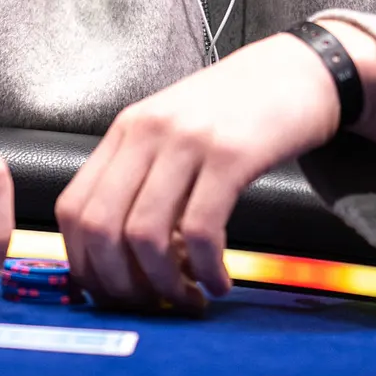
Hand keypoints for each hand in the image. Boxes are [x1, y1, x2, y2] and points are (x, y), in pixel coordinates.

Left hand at [55, 33, 340, 306]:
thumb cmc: (240, 109)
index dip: (85, 264)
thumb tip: (126, 255)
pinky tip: (219, 281)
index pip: (74, 209)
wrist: (301, 69)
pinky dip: (205, 269)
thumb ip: (146, 178)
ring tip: (189, 298)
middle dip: (120, 284)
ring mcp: (187, 142)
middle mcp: (147, 133)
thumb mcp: (176, 131)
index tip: (111, 293)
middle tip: (150, 306)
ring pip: (145, 235)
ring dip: (164, 284)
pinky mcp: (231, 155)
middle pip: (101, 228)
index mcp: (126, 131)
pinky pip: (201, 230)